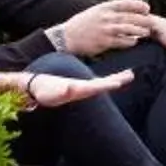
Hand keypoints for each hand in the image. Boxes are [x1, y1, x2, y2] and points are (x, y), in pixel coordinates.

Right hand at [6, 67, 132, 113]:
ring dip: (116, 79)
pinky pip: (98, 80)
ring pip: (102, 83)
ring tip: (129, 74)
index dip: (105, 85)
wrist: (36, 89)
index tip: (117, 83)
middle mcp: (82, 90)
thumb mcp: (49, 92)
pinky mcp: (81, 85)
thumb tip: (69, 88)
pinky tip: (117, 76)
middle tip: (129, 75)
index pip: (94, 88)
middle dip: (115, 81)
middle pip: (102, 86)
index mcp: (77, 91)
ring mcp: (82, 88)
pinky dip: (109, 78)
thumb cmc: (43, 90)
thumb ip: (59, 91)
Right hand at [57, 0, 156, 57]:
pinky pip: (121, 41)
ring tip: (147, 32)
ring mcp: (105, 29)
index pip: (125, 3)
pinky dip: (130, 41)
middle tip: (152, 21)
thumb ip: (108, 11)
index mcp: (103, 7)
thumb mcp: (94, 12)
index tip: (147, 7)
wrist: (66, 37)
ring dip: (140, 31)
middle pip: (130, 17)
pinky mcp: (104, 42)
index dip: (138, 5)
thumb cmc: (81, 25)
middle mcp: (106, 17)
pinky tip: (134, 41)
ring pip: (128, 29)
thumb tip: (123, 11)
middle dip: (143, 19)